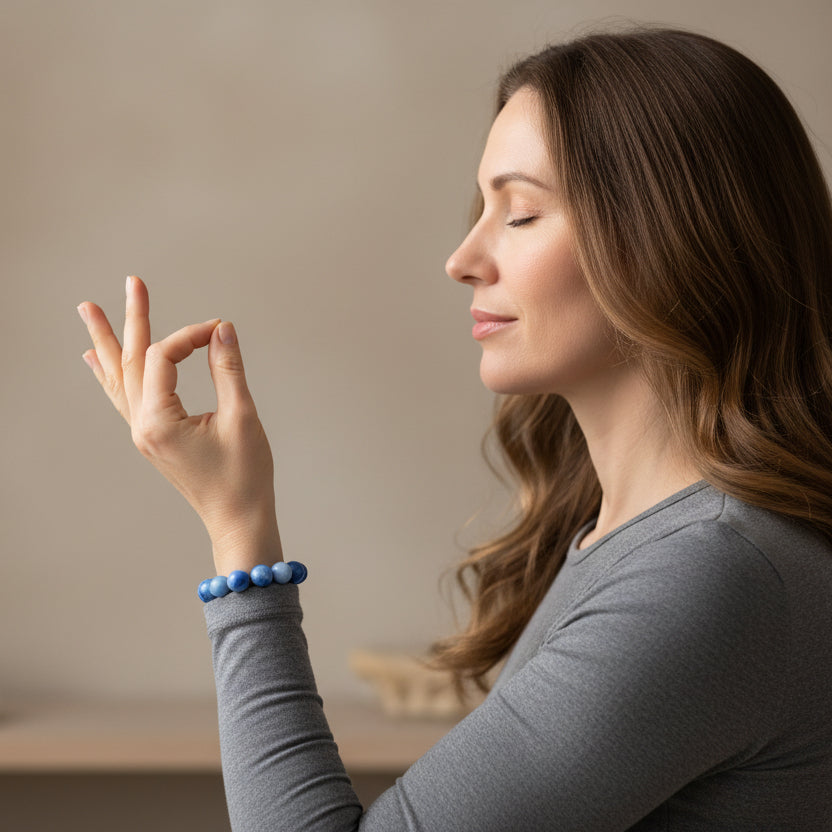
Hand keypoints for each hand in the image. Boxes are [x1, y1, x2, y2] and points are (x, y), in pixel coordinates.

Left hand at [77, 276, 281, 568]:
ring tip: (90, 310)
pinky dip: (109, 375)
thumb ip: (228, 370)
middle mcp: (142, 426)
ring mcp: (143, 434)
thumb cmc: (244, 477)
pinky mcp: (152, 439)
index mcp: (160, 422)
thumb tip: (222, 329)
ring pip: (120, 378)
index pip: (163, 358)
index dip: (191, 335)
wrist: (238, 520)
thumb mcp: (242, 419)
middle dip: (132, 319)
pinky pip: (123, 399)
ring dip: (108, 342)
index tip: (220, 329)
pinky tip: (95, 360)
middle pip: (131, 361)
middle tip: (131, 282)